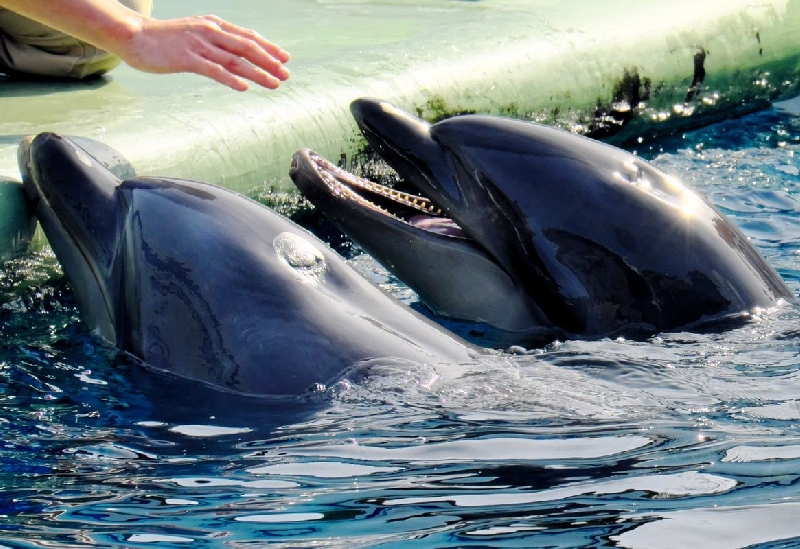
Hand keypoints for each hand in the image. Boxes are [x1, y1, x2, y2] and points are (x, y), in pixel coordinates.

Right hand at [119, 14, 289, 90]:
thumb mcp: (195, 35)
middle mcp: (210, 32)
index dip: (268, 48)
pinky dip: (230, 78)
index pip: (248, 37)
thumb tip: (236, 57)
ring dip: (257, 73)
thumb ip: (216, 43)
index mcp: (214, 25)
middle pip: (247, 48)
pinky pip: (213, 69)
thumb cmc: (166, 39)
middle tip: (286, 75)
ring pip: (235, 60)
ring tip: (274, 84)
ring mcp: (198, 44)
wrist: (134, 36)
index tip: (285, 59)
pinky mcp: (186, 58)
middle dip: (269, 62)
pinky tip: (244, 87)